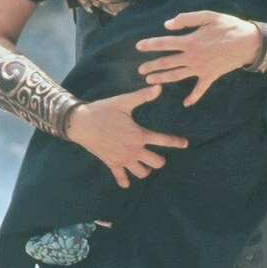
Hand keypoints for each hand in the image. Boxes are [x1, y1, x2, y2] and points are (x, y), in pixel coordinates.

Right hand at [65, 83, 188, 188]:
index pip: (163, 140)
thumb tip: (159, 87)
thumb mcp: (124, 101)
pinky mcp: (111, 163)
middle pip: (157, 163)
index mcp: (139, 134)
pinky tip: (127, 180)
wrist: (81, 123)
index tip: (185, 143)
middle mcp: (133, 149)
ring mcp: (123, 158)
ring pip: (142, 173)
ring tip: (144, 165)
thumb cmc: (103, 110)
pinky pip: (121, 178)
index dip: (176, 142)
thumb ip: (143, 96)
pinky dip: (125, 181)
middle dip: (159, 160)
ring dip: (145, 170)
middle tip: (157, 157)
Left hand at [135, 11, 262, 105]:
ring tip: (149, 81)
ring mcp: (201, 68)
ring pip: (178, 75)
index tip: (138, 47)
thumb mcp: (209, 16)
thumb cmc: (229, 26)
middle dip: (152, 66)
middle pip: (168, 62)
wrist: (249, 42)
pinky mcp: (211, 76)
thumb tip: (167, 25)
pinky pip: (200, 89)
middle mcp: (193, 57)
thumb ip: (187, 19)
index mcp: (191, 41)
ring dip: (163, 79)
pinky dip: (193, 97)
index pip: (165, 43)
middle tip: (139, 70)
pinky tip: (186, 104)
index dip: (150, 45)